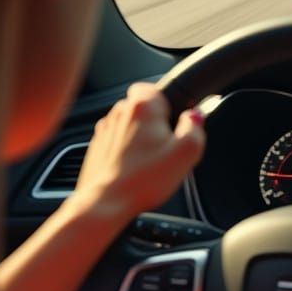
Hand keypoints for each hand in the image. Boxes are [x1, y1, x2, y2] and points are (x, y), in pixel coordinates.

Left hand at [70, 82, 205, 222]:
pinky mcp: (95, 149)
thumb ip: (195, 127)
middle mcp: (119, 113)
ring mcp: (104, 131)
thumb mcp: (187, 152)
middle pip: (141, 107)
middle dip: (153, 121)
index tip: (173, 118)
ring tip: (150, 162)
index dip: (167, 101)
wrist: (105, 203)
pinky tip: (135, 170)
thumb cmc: (144, 179)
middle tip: (166, 145)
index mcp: (143, 107)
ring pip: (128, 125)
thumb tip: (194, 117)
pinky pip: (115, 143)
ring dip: (138, 137)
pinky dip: (124, 152)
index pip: (153, 86)